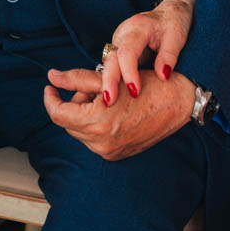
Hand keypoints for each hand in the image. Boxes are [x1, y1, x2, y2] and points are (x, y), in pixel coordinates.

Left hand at [44, 69, 195, 160]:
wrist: (179, 102)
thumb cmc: (147, 84)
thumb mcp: (110, 77)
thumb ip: (77, 78)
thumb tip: (51, 76)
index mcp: (98, 122)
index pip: (58, 114)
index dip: (51, 98)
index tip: (50, 86)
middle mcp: (101, 142)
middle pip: (68, 123)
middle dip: (73, 103)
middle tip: (91, 86)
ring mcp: (109, 151)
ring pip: (80, 131)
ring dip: (84, 114)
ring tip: (105, 97)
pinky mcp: (117, 154)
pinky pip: (94, 139)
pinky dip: (95, 124)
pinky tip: (112, 110)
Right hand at [97, 0, 195, 105]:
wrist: (170, 11)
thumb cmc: (174, 21)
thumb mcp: (178, 35)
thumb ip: (169, 54)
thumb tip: (163, 76)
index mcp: (138, 27)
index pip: (127, 52)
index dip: (129, 73)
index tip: (134, 92)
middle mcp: (122, 34)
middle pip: (111, 58)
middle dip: (109, 81)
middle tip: (109, 102)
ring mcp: (118, 42)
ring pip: (108, 64)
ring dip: (108, 83)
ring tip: (109, 104)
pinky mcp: (119, 51)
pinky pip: (113, 67)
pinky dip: (113, 81)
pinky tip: (115, 98)